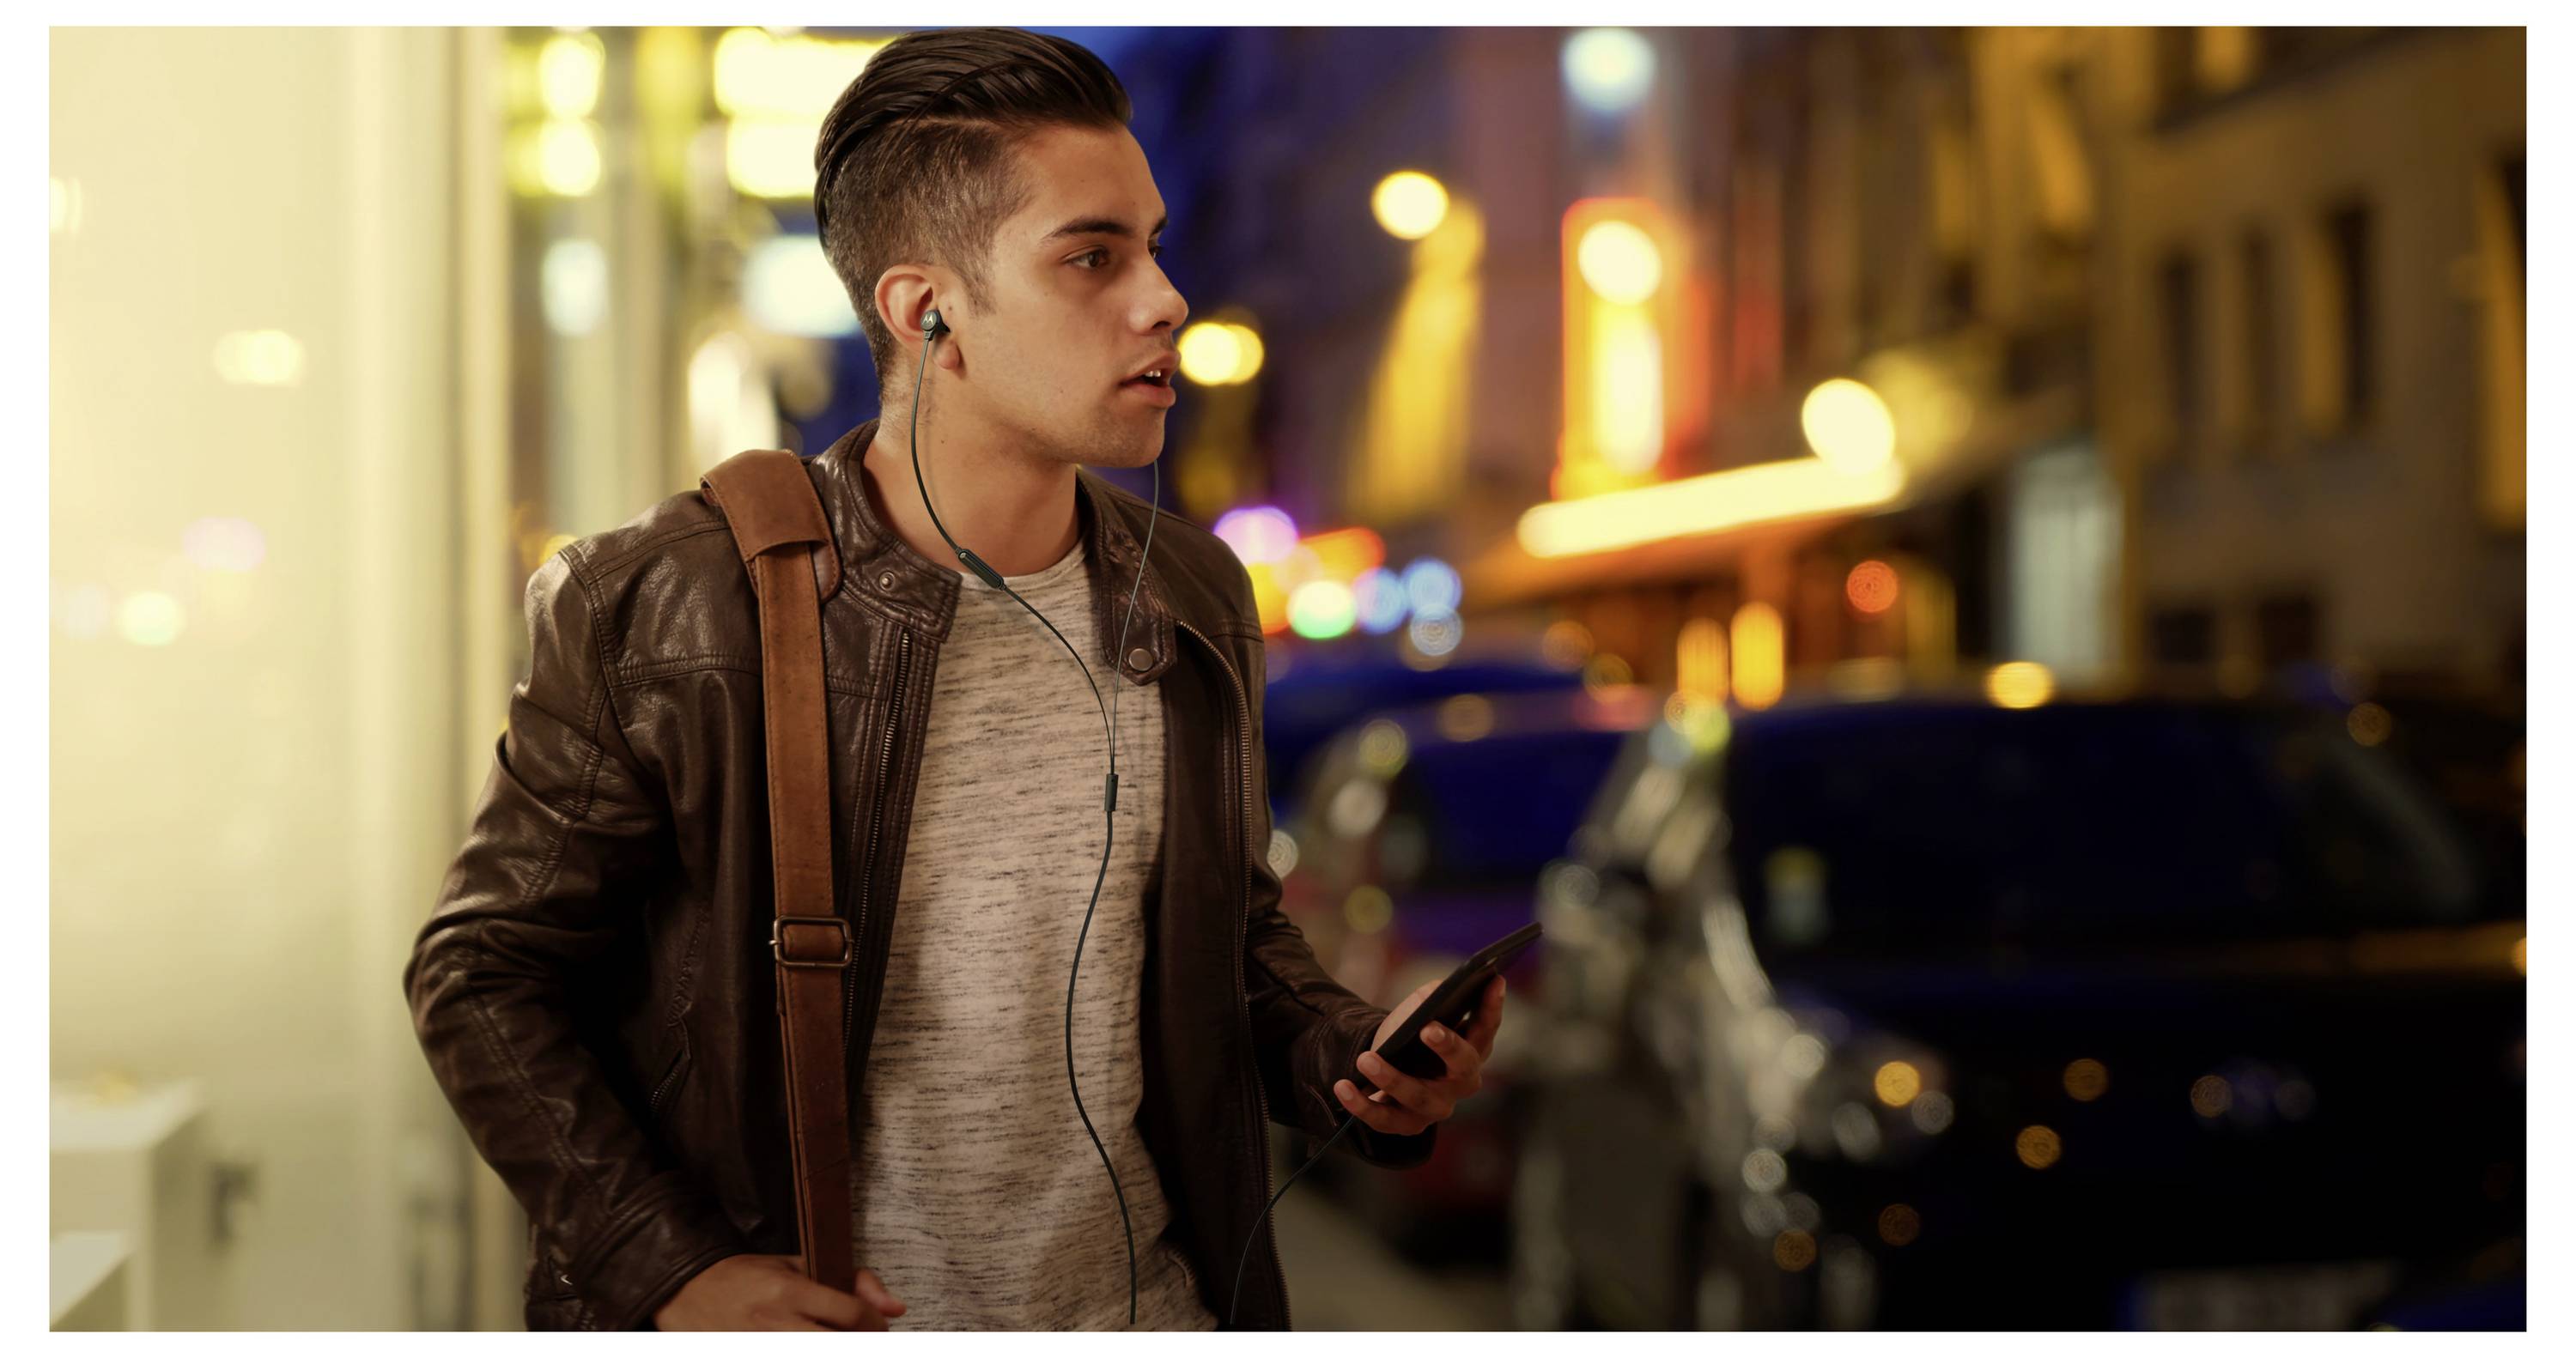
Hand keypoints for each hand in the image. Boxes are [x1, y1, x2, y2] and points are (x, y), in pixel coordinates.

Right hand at [651, 1252, 906, 1330]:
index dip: (875, 1323)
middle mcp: (775, 1322)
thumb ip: (847, 1281)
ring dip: (839, 1346)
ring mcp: (759, 1344)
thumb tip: (896, 1308)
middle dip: (861, 1342)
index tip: (877, 1325)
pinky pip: (791, 1356)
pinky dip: (808, 1350)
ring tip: (839, 1338)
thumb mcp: (795, 1265)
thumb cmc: (745, 1275)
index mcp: (789, 1291)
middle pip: (838, 1343)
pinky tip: (809, 1340)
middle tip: (864, 1338)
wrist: (686, 1289)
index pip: (851, 1314)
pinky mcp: (746, 1354)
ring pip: (818, 1352)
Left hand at [1333, 975, 1504, 1135]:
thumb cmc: (1409, 1037)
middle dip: (1449, 1047)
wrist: (1385, 1072)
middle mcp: (1461, 1082)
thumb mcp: (1419, 1012)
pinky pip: (1385, 1119)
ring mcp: (1435, 1107)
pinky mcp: (1406, 1124)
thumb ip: (1431, 998)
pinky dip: (1362, 1105)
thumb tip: (1437, 990)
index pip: (1487, 1027)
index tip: (1492, 982)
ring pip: (1419, 1097)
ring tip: (1366, 1059)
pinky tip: (1343, 1087)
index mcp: (1472, 1050)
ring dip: (1392, 1078)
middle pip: (1463, 1067)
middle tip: (1428, 1029)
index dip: (1492, 1007)